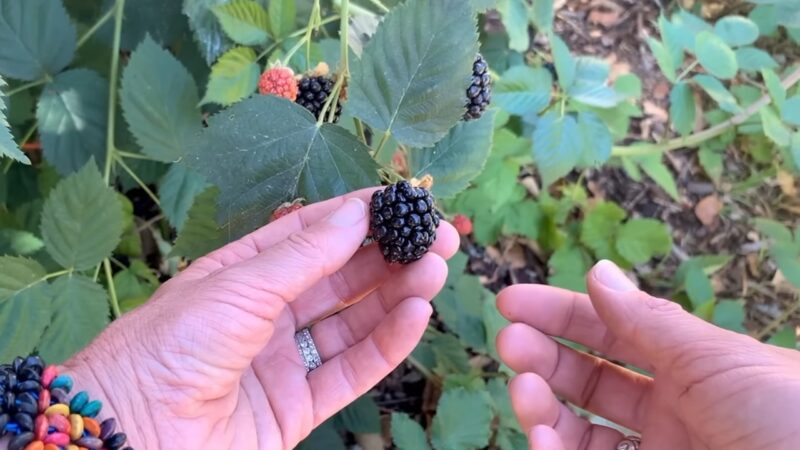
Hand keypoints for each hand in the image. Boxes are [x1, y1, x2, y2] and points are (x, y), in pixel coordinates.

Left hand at [57, 189, 458, 449]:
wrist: (131, 433)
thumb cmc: (167, 347)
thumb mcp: (238, 286)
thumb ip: (303, 254)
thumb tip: (356, 213)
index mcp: (241, 274)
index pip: (311, 235)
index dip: (359, 217)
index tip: (404, 202)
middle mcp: (265, 314)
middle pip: (340, 279)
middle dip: (390, 256)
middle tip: (438, 239)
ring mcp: (282, 361)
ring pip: (353, 322)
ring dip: (396, 296)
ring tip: (434, 271)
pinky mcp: (296, 407)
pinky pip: (350, 371)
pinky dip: (387, 344)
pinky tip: (415, 315)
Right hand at [496, 260, 799, 449]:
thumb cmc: (788, 417)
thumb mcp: (718, 360)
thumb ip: (647, 321)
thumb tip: (597, 272)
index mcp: (693, 368)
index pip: (612, 332)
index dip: (562, 313)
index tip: (513, 302)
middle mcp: (671, 412)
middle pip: (588, 379)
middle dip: (543, 355)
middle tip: (509, 342)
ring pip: (578, 430)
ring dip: (540, 405)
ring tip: (524, 389)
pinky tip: (541, 436)